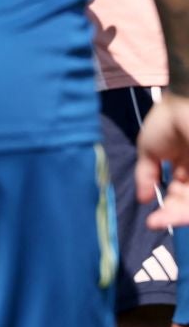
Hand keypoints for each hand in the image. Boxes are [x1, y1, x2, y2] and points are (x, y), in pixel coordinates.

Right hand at [138, 92, 188, 228]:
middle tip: (157, 222)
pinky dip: (188, 208)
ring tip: (163, 220)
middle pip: (188, 201)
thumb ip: (145, 175)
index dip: (167, 208)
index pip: (178, 193)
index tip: (151, 220)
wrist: (184, 104)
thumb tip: (142, 199)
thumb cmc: (164, 123)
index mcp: (184, 164)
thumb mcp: (148, 150)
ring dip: (181, 214)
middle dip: (174, 214)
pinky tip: (176, 212)